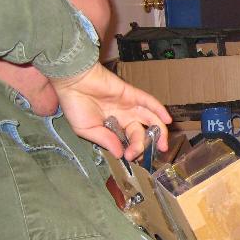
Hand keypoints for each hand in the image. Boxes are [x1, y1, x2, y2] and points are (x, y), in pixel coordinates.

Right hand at [51, 63, 171, 159]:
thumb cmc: (75, 105)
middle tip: (139, 155)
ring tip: (163, 145)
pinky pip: (149, 102)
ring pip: (149, 119)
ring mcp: (129, 105)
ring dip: (159, 132)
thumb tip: (119, 154)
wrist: (72, 82)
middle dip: (141, 145)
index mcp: (112, 126)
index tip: (129, 157)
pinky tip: (167, 120)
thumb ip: (105, 140)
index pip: (128, 140)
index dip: (131, 149)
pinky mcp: (132, 94)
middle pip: (140, 132)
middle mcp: (123, 116)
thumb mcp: (87, 130)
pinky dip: (159, 110)